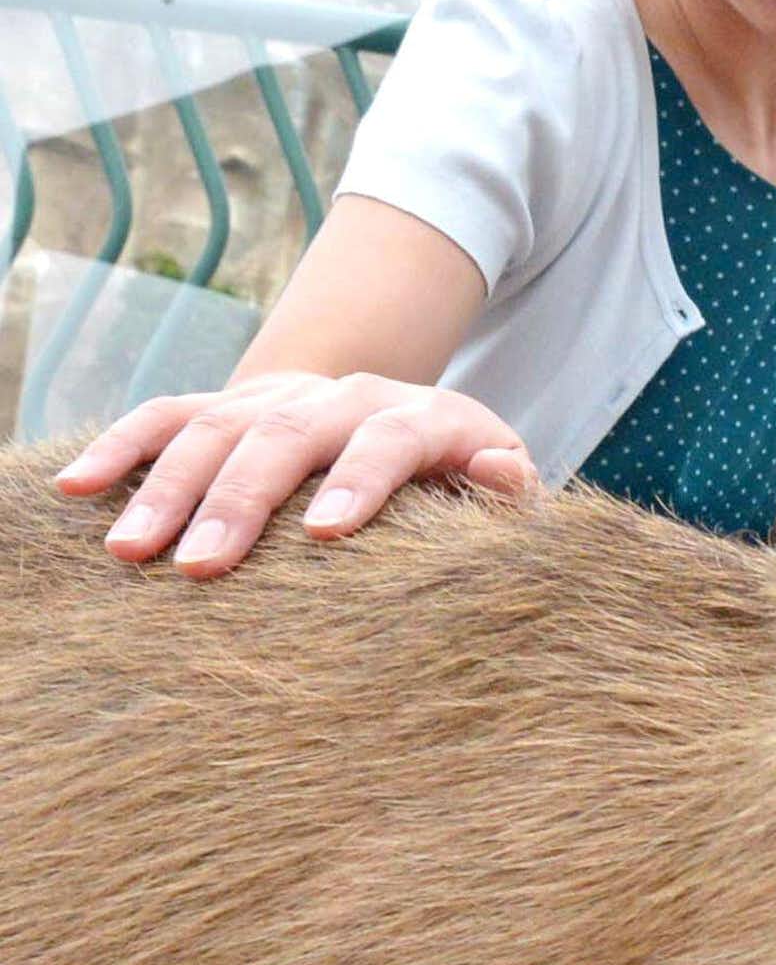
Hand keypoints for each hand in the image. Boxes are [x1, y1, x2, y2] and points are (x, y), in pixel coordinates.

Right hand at [54, 371, 538, 578]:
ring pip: (214, 427)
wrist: (409, 428)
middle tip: (199, 567)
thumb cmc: (466, 485)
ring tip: (130, 550)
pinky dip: (119, 448)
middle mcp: (346, 397)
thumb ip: (509, 487)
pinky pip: (164, 417)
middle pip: (286, 435)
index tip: (326, 533)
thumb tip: (498, 468)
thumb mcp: (504, 484)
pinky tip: (76, 487)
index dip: (360, 480)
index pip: (390, 438)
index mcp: (422, 415)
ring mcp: (281, 397)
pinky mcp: (230, 406)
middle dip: (240, 500)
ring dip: (167, 486)